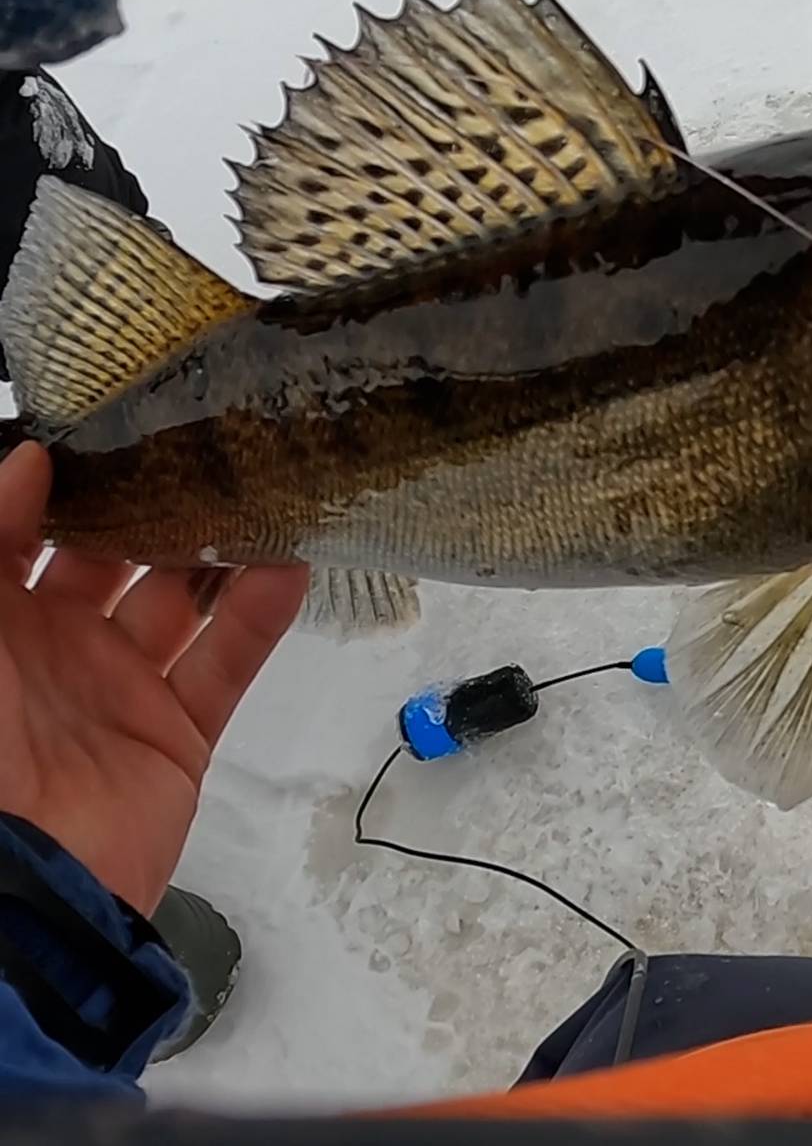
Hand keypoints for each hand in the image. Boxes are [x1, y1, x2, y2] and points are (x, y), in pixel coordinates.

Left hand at [0, 443, 307, 912]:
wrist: (16, 884)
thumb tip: (26, 459)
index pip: (24, 533)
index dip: (54, 483)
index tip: (102, 424)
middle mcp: (53, 648)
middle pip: (109, 558)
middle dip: (146, 505)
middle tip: (198, 441)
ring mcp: (120, 689)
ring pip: (176, 602)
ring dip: (212, 550)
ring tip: (257, 487)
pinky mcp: (176, 733)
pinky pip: (224, 664)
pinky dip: (257, 616)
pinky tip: (288, 565)